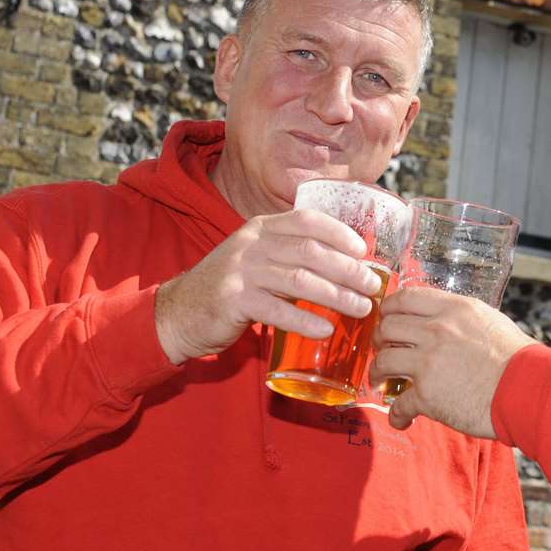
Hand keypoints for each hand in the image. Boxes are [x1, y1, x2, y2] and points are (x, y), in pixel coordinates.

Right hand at [154, 209, 382, 363]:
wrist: (178, 312)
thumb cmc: (230, 289)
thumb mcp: (258, 260)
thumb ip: (290, 257)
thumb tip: (345, 267)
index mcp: (261, 228)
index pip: (307, 220)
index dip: (339, 233)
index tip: (363, 251)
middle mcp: (252, 243)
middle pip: (310, 251)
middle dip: (347, 268)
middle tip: (372, 286)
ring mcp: (240, 271)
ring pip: (299, 280)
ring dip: (336, 295)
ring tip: (361, 308)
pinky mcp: (233, 301)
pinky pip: (277, 311)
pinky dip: (306, 321)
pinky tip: (326, 330)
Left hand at [371, 287, 537, 437]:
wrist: (528, 389)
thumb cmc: (516, 358)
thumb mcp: (489, 320)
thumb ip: (461, 318)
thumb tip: (445, 321)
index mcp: (452, 309)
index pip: (404, 298)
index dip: (388, 309)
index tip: (385, 319)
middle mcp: (436, 331)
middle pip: (387, 328)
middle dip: (379, 341)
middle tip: (382, 350)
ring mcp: (428, 363)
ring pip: (383, 362)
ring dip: (377, 373)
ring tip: (380, 381)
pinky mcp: (427, 395)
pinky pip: (398, 403)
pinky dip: (396, 414)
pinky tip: (401, 418)